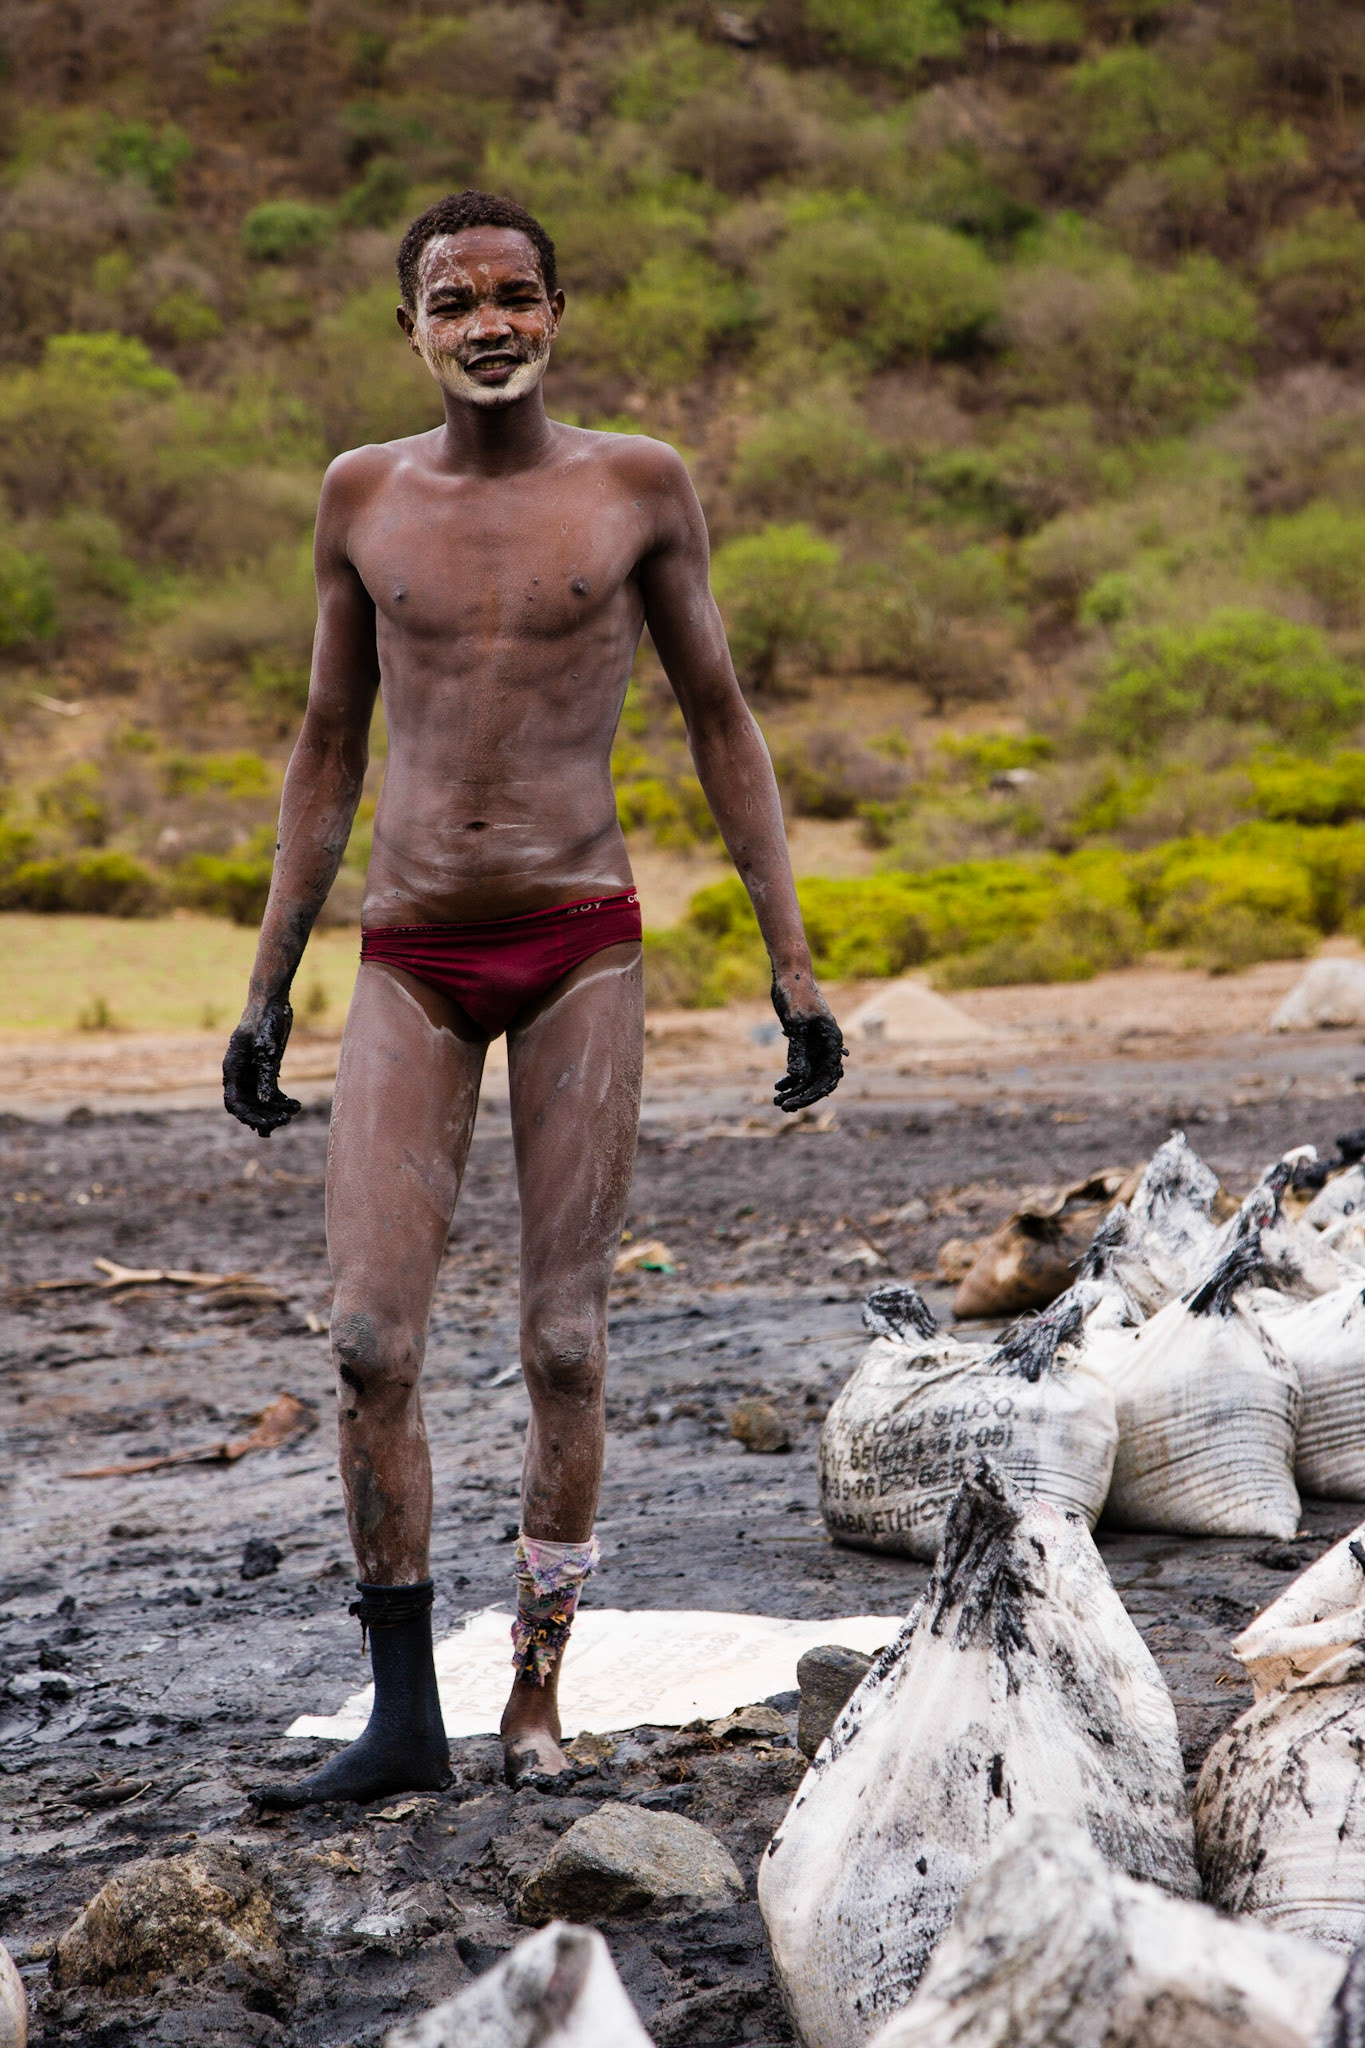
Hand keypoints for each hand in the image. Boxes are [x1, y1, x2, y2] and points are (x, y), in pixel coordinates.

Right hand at [223, 997, 301, 1135]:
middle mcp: (240, 1073)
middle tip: (283, 1121)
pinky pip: (270, 1091)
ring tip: (292, 1112)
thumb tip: (265, 1100)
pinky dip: (281, 1100)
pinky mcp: (265, 1068)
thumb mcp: (265, 1047)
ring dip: (274, 1111)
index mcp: (232, 1068)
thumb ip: (264, 1073)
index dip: (248, 1117)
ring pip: (260, 1101)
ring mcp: (252, 1071)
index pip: (234, 1102)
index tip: (264, 1126)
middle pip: (248, 1105)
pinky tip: (296, 1104)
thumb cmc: (265, 1020)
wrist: (271, 1001)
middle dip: (264, 1116)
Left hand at [771, 974, 845, 1113]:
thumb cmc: (795, 994)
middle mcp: (827, 1045)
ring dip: (795, 1088)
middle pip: (820, 1080)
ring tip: (776, 1100)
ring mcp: (816, 1044)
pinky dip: (791, 1076)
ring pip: (809, 1075)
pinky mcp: (803, 1041)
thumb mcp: (795, 1023)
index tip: (794, 1103)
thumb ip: (797, 1050)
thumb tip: (797, 1077)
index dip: (812, 1093)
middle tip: (783, 1106)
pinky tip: (778, 1086)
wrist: (790, 974)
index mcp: (833, 1041)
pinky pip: (801, 1064)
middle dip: (803, 1094)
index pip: (828, 1077)